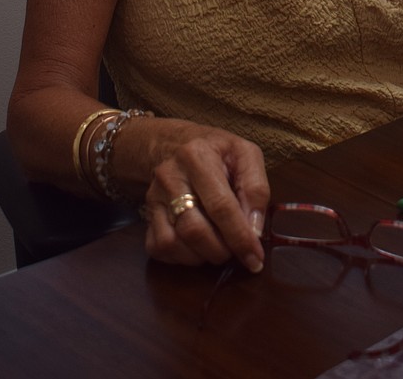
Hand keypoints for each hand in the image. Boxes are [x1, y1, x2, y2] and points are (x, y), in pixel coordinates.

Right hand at [142, 127, 268, 270]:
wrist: (178, 144)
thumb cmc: (218, 152)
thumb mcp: (246, 155)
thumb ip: (256, 188)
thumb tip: (254, 230)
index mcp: (198, 156)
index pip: (220, 205)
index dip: (240, 237)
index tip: (255, 258)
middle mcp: (170, 176)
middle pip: (193, 229)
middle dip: (221, 250)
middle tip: (237, 251)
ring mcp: (154, 197)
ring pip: (173, 243)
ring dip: (202, 256)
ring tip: (218, 247)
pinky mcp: (147, 214)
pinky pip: (159, 248)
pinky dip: (181, 258)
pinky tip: (198, 247)